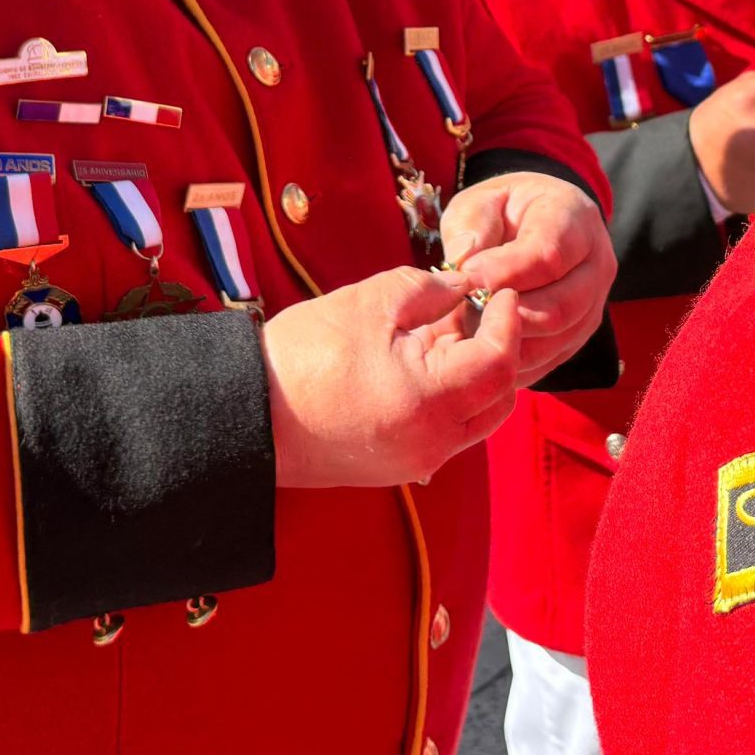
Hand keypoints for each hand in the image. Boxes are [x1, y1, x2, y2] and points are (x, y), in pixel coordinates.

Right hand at [260, 268, 521, 488]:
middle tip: (481, 310)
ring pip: (478, 418)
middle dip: (500, 350)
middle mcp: (433, 443)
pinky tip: (426, 361)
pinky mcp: (399, 466)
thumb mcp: (369, 304)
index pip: (499, 362)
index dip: (507, 321)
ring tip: (449, 331)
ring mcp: (418, 460)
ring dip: (478, 376)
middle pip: (499, 397)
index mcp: (430, 402)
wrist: (247, 416)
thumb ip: (429, 290)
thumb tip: (465, 288)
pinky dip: (454, 398)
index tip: (500, 291)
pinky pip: (450, 432)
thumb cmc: (302, 357)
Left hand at [440, 174, 614, 385]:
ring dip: (507, 339)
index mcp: (575, 218)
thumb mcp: (482, 201)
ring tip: (470, 323)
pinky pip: (549, 360)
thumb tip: (463, 260)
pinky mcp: (579, 335)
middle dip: (506, 314)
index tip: (467, 276)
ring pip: (554, 340)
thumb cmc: (503, 211)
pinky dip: (513, 359)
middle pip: (558, 308)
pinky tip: (483, 344)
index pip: (549, 255)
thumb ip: (472, 224)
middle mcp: (596, 264)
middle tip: (465, 307)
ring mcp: (593, 305)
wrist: (531, 225)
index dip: (505, 271)